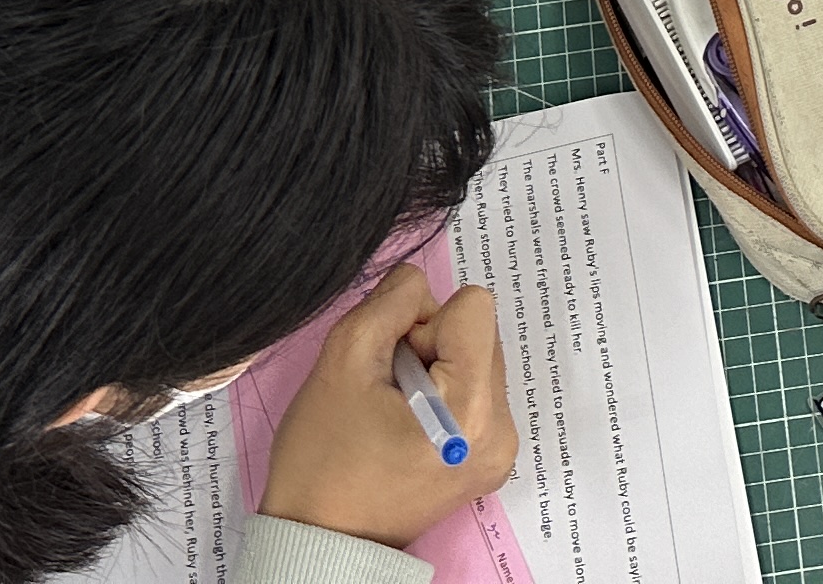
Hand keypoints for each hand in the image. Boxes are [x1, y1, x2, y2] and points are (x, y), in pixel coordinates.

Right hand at [261, 270, 519, 547]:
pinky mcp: (488, 459)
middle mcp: (502, 431)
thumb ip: (388, 302)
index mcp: (473, 408)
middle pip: (478, 332)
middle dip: (429, 345)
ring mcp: (499, 450)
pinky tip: (404, 426)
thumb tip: (417, 282)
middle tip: (386, 390)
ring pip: (475, 359)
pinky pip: (473, 392)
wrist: (321, 539)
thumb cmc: (323, 461)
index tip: (391, 363)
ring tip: (392, 412)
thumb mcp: (342, 359)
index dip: (423, 321)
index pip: (474, 306)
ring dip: (433, 369)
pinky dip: (439, 394)